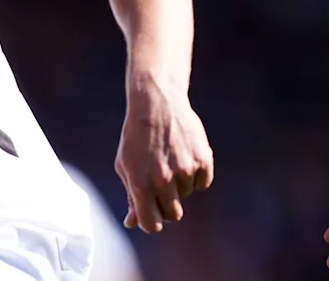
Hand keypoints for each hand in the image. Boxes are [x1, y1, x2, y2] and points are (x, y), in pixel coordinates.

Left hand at [114, 82, 213, 232]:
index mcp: (140, 184)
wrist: (156, 104)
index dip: (153, 222)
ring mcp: (184, 171)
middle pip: (173, 215)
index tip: (153, 215)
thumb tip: (132, 223)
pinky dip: (196, 174)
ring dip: (180, 184)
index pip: (152, 224)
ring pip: (186, 195)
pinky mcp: (202, 160)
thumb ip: (131, 196)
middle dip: (167, 205)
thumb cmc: (136, 138)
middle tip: (161, 185)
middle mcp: (163, 180)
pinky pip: (203, 182)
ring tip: (169, 159)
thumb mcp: (125, 165)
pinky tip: (184, 154)